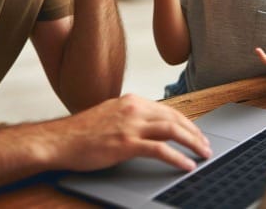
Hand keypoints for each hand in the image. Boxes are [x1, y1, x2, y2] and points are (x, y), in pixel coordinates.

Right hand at [47, 94, 211, 171]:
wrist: (60, 139)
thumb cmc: (82, 131)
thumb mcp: (110, 114)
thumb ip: (130, 116)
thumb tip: (148, 126)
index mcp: (131, 101)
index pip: (168, 109)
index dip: (186, 122)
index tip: (196, 132)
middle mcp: (134, 108)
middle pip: (174, 117)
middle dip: (194, 131)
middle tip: (206, 144)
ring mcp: (130, 124)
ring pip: (172, 129)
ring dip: (192, 142)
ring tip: (203, 153)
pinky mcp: (126, 143)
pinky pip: (159, 149)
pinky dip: (177, 157)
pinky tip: (186, 165)